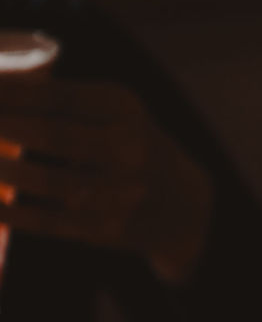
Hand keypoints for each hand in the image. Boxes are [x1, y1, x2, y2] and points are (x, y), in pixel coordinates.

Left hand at [0, 77, 212, 284]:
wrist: (183, 207)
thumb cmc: (133, 146)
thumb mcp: (115, 112)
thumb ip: (64, 100)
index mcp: (124, 111)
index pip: (57, 96)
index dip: (9, 92)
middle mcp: (127, 150)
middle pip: (50, 133)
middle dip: (1, 124)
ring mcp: (118, 194)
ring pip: (47, 179)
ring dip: (1, 168)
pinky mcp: (105, 230)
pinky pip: (49, 220)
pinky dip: (13, 212)